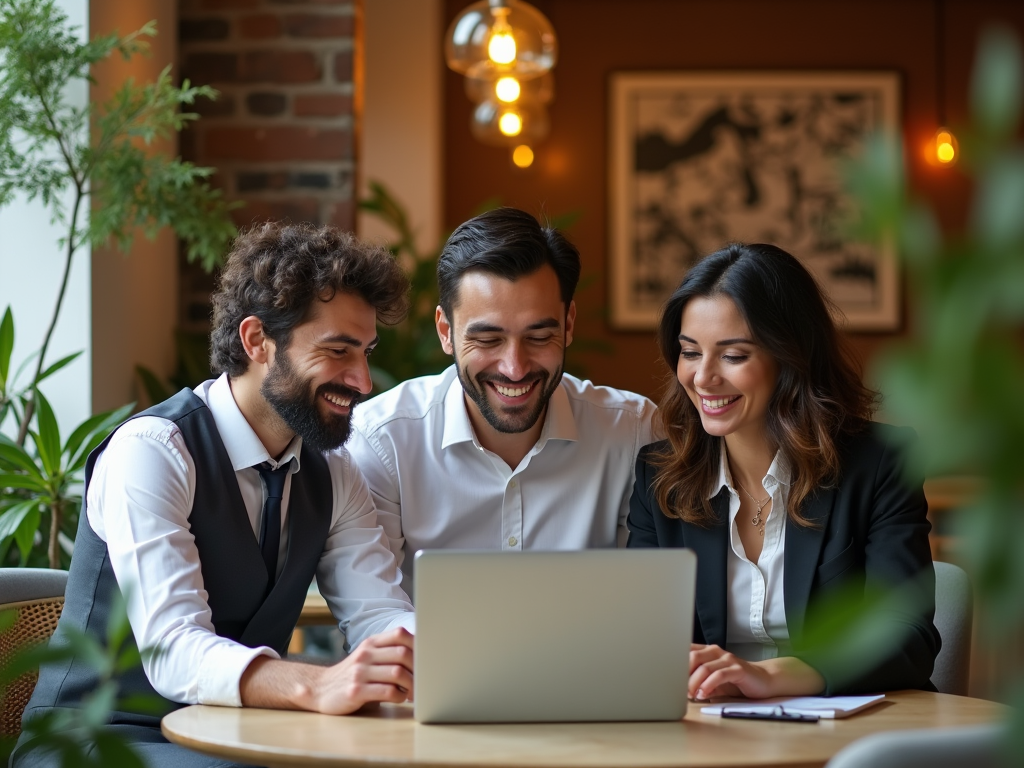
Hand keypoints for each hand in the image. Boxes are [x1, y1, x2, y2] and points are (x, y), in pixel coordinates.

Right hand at [313, 627, 414, 713]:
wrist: (320, 689)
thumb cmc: (353, 674)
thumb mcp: (368, 656)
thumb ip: (390, 652)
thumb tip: (424, 654)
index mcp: (371, 643)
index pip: (400, 634)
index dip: (418, 645)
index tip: (426, 658)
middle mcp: (365, 654)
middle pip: (403, 654)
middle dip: (419, 669)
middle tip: (424, 680)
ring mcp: (359, 672)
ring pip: (398, 673)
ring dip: (411, 685)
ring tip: (413, 692)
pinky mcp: (355, 691)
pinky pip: (387, 691)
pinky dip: (400, 696)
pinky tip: (399, 698)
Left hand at [688, 643, 824, 700]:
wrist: (763, 681)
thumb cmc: (735, 681)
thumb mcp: (712, 679)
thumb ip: (697, 679)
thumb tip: (677, 688)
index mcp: (706, 651)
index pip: (685, 651)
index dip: (675, 663)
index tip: (667, 677)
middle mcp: (715, 651)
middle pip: (692, 657)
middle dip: (682, 674)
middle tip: (677, 689)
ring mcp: (728, 659)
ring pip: (704, 667)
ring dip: (694, 682)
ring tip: (690, 695)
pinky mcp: (738, 669)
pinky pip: (719, 675)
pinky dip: (708, 685)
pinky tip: (704, 695)